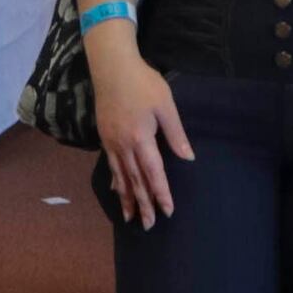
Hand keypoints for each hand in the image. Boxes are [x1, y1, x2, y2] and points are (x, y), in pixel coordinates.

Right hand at [91, 42, 191, 226]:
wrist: (111, 66)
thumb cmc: (143, 82)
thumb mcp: (165, 105)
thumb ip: (175, 134)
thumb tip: (188, 158)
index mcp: (141, 139)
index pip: (153, 174)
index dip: (161, 194)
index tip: (168, 211)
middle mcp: (124, 145)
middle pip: (135, 181)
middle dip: (143, 205)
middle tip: (149, 226)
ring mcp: (111, 142)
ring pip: (120, 177)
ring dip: (126, 199)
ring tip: (129, 218)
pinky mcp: (104, 136)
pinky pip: (110, 165)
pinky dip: (114, 181)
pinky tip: (115, 190)